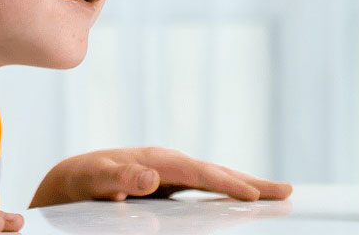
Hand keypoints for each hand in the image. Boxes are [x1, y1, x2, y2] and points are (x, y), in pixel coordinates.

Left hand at [29, 146, 292, 207]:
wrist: (72, 177)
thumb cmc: (80, 180)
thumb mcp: (93, 180)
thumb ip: (119, 177)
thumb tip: (150, 176)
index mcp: (156, 160)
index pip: (198, 172)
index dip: (226, 184)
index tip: (253, 195)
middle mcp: (169, 161)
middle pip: (216, 171)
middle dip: (252, 181)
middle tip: (287, 191)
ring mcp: (173, 170)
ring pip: (216, 177)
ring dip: (246, 184)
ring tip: (277, 194)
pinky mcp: (172, 182)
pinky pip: (207, 186)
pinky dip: (229, 190)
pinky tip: (242, 199)